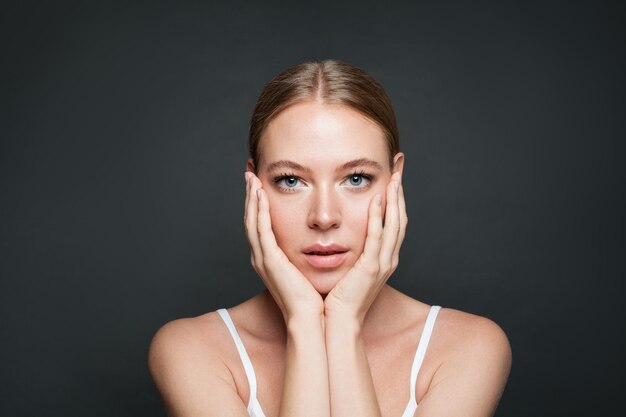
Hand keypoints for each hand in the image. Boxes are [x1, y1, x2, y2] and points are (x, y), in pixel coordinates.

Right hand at [244, 172, 323, 321]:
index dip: (258, 204)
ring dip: (251, 198)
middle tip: (249, 174)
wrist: (311, 320)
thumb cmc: (314, 298)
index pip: (261, 225)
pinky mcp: (269, 261)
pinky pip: (261, 230)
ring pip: (252, 222)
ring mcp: (263, 259)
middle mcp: (262, 257)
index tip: (259, 184)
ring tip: (251, 178)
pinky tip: (260, 194)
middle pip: (251, 220)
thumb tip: (319, 241)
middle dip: (250, 196)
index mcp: (270, 259)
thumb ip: (307, 254)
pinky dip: (259, 211)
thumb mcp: (307, 270)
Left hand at [324, 172, 406, 324]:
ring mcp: (383, 264)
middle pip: (400, 219)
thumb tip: (339, 234)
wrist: (337, 322)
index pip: (393, 222)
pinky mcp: (372, 268)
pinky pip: (378, 237)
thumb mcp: (348, 269)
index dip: (395, 199)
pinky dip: (380, 217)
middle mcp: (388, 259)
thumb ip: (350, 251)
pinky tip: (378, 200)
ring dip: (395, 200)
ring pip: (394, 225)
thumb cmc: (337, 297)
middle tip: (400, 168)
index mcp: (383, 259)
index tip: (394, 177)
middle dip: (400, 193)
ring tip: (394, 177)